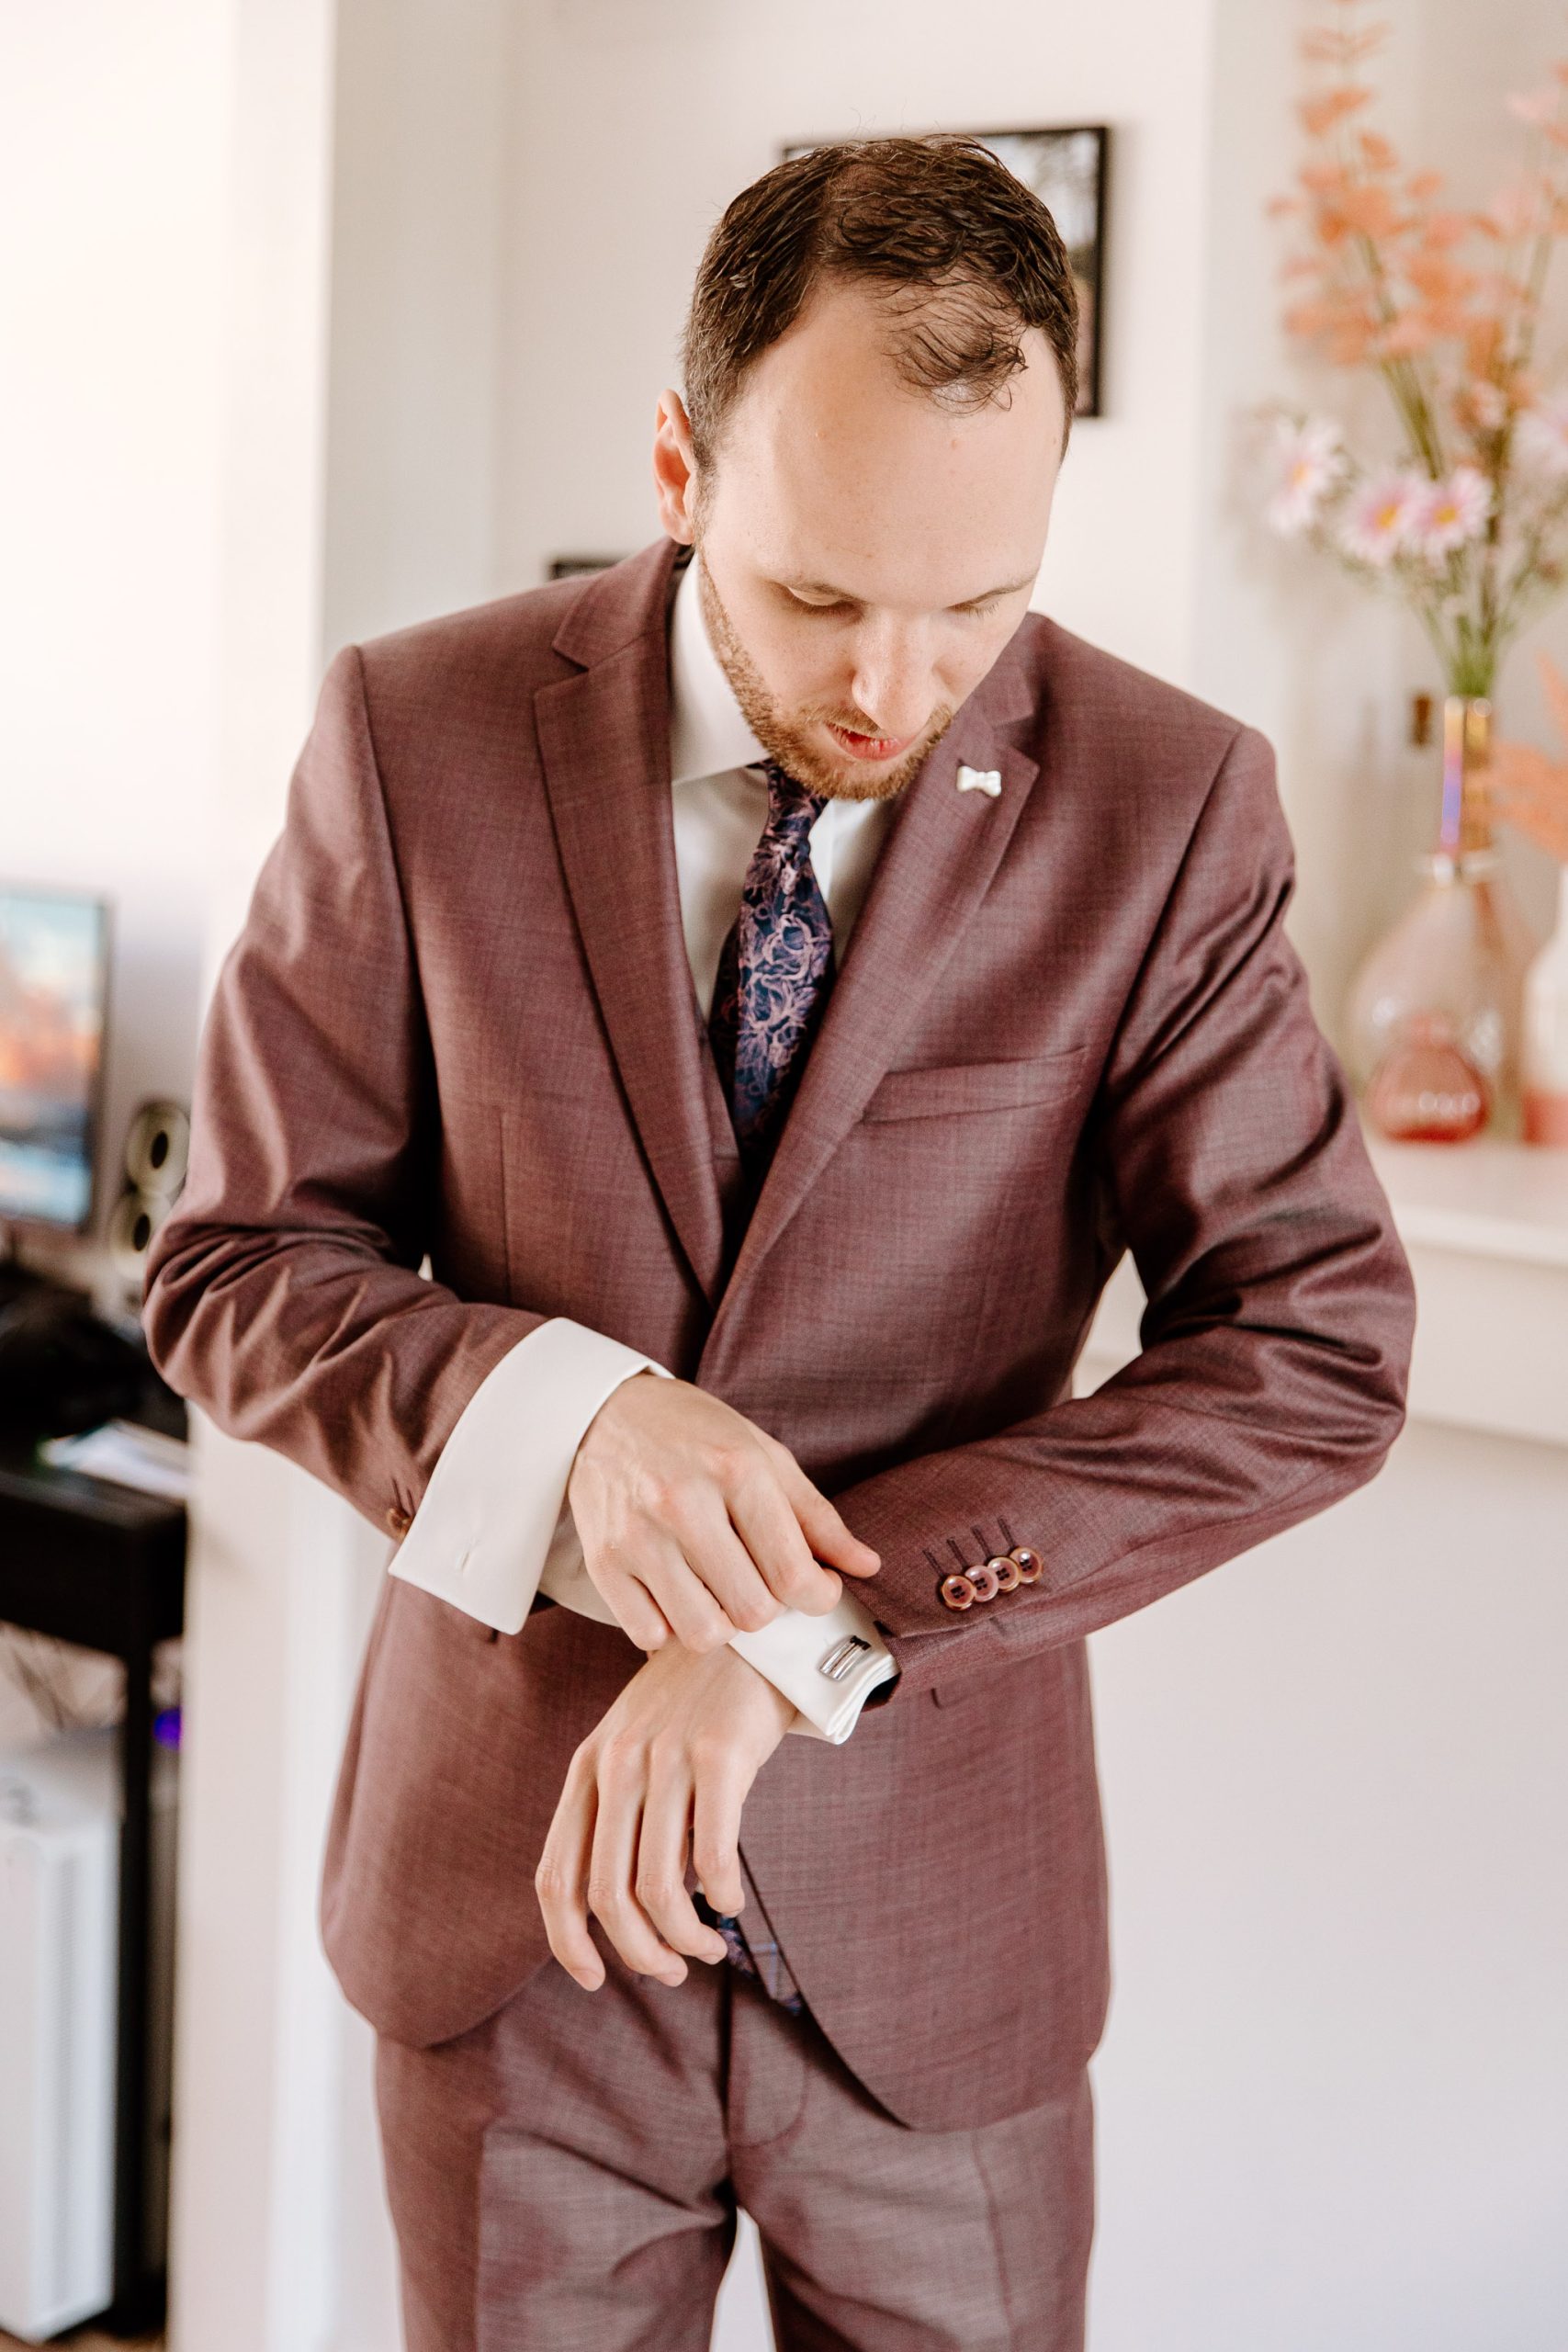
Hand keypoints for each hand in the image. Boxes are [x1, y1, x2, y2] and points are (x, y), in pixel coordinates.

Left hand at [535, 1640, 794, 1990]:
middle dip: (638, 1953)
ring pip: (660, 1886)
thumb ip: (618, 1812)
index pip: (555, 1877)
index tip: (594, 1978)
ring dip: (685, 1937)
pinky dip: (722, 1896)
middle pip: (607, 1895)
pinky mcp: (720, 1754)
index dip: (566, 1942)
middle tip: (670, 1972)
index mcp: (588, 1768)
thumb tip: (626, 1912)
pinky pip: (714, 1854)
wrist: (749, 1632)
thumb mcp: (635, 1747)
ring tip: (709, 1946)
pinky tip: (732, 1902)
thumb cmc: (694, 1704)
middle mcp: (618, 1764)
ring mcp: (667, 1757)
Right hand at [566, 1372, 879, 1652]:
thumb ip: (816, 1516)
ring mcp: (637, 1535)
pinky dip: (671, 1626)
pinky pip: (650, 1635)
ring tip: (719, 1590)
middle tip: (761, 1580)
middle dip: (769, 1607)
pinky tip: (678, 1594)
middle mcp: (682, 1503)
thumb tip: (867, 1566)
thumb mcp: (764, 1454)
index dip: (819, 1596)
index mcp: (735, 1469)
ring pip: (703, 1633)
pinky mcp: (602, 1562)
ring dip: (721, 1623)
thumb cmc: (696, 1434)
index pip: (793, 1574)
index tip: (816, 1587)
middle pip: (753, 1612)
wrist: (605, 1412)